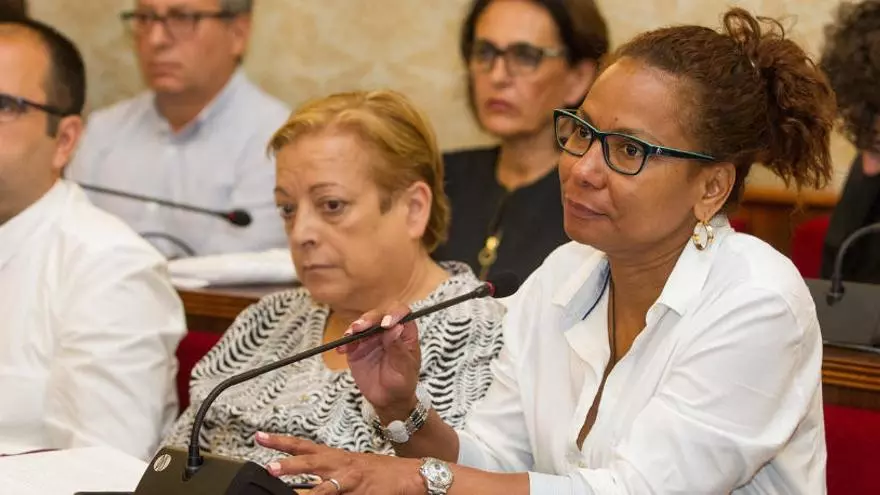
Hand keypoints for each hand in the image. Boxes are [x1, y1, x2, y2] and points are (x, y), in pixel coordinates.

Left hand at [256, 432, 424, 493]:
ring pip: (323, 484)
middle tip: (267, 465)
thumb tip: (310, 480)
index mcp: (337, 456)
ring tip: (285, 486)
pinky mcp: (360, 493)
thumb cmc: (382, 473)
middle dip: (288, 462)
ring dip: (303, 486)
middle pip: (311, 460)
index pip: (304, 445)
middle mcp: (341, 465)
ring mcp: (351, 480)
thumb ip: (331, 472)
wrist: (411, 476)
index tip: (260, 437)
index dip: (282, 442)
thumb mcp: (353, 467)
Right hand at [338, 304, 421, 418]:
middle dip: (369, 319)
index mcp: (405, 333)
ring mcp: (371, 338)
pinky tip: (342, 349)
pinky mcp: (358, 348)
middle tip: (360, 327)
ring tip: (349, 335)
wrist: (388, 400)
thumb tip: (396, 328)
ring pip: (363, 324)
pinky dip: (345, 342)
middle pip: (379, 315)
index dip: (394, 313)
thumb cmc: (403, 383)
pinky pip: (350, 341)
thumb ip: (398, 349)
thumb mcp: (404, 368)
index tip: (386, 324)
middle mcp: (388, 331)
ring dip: (355, 327)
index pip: (402, 313)